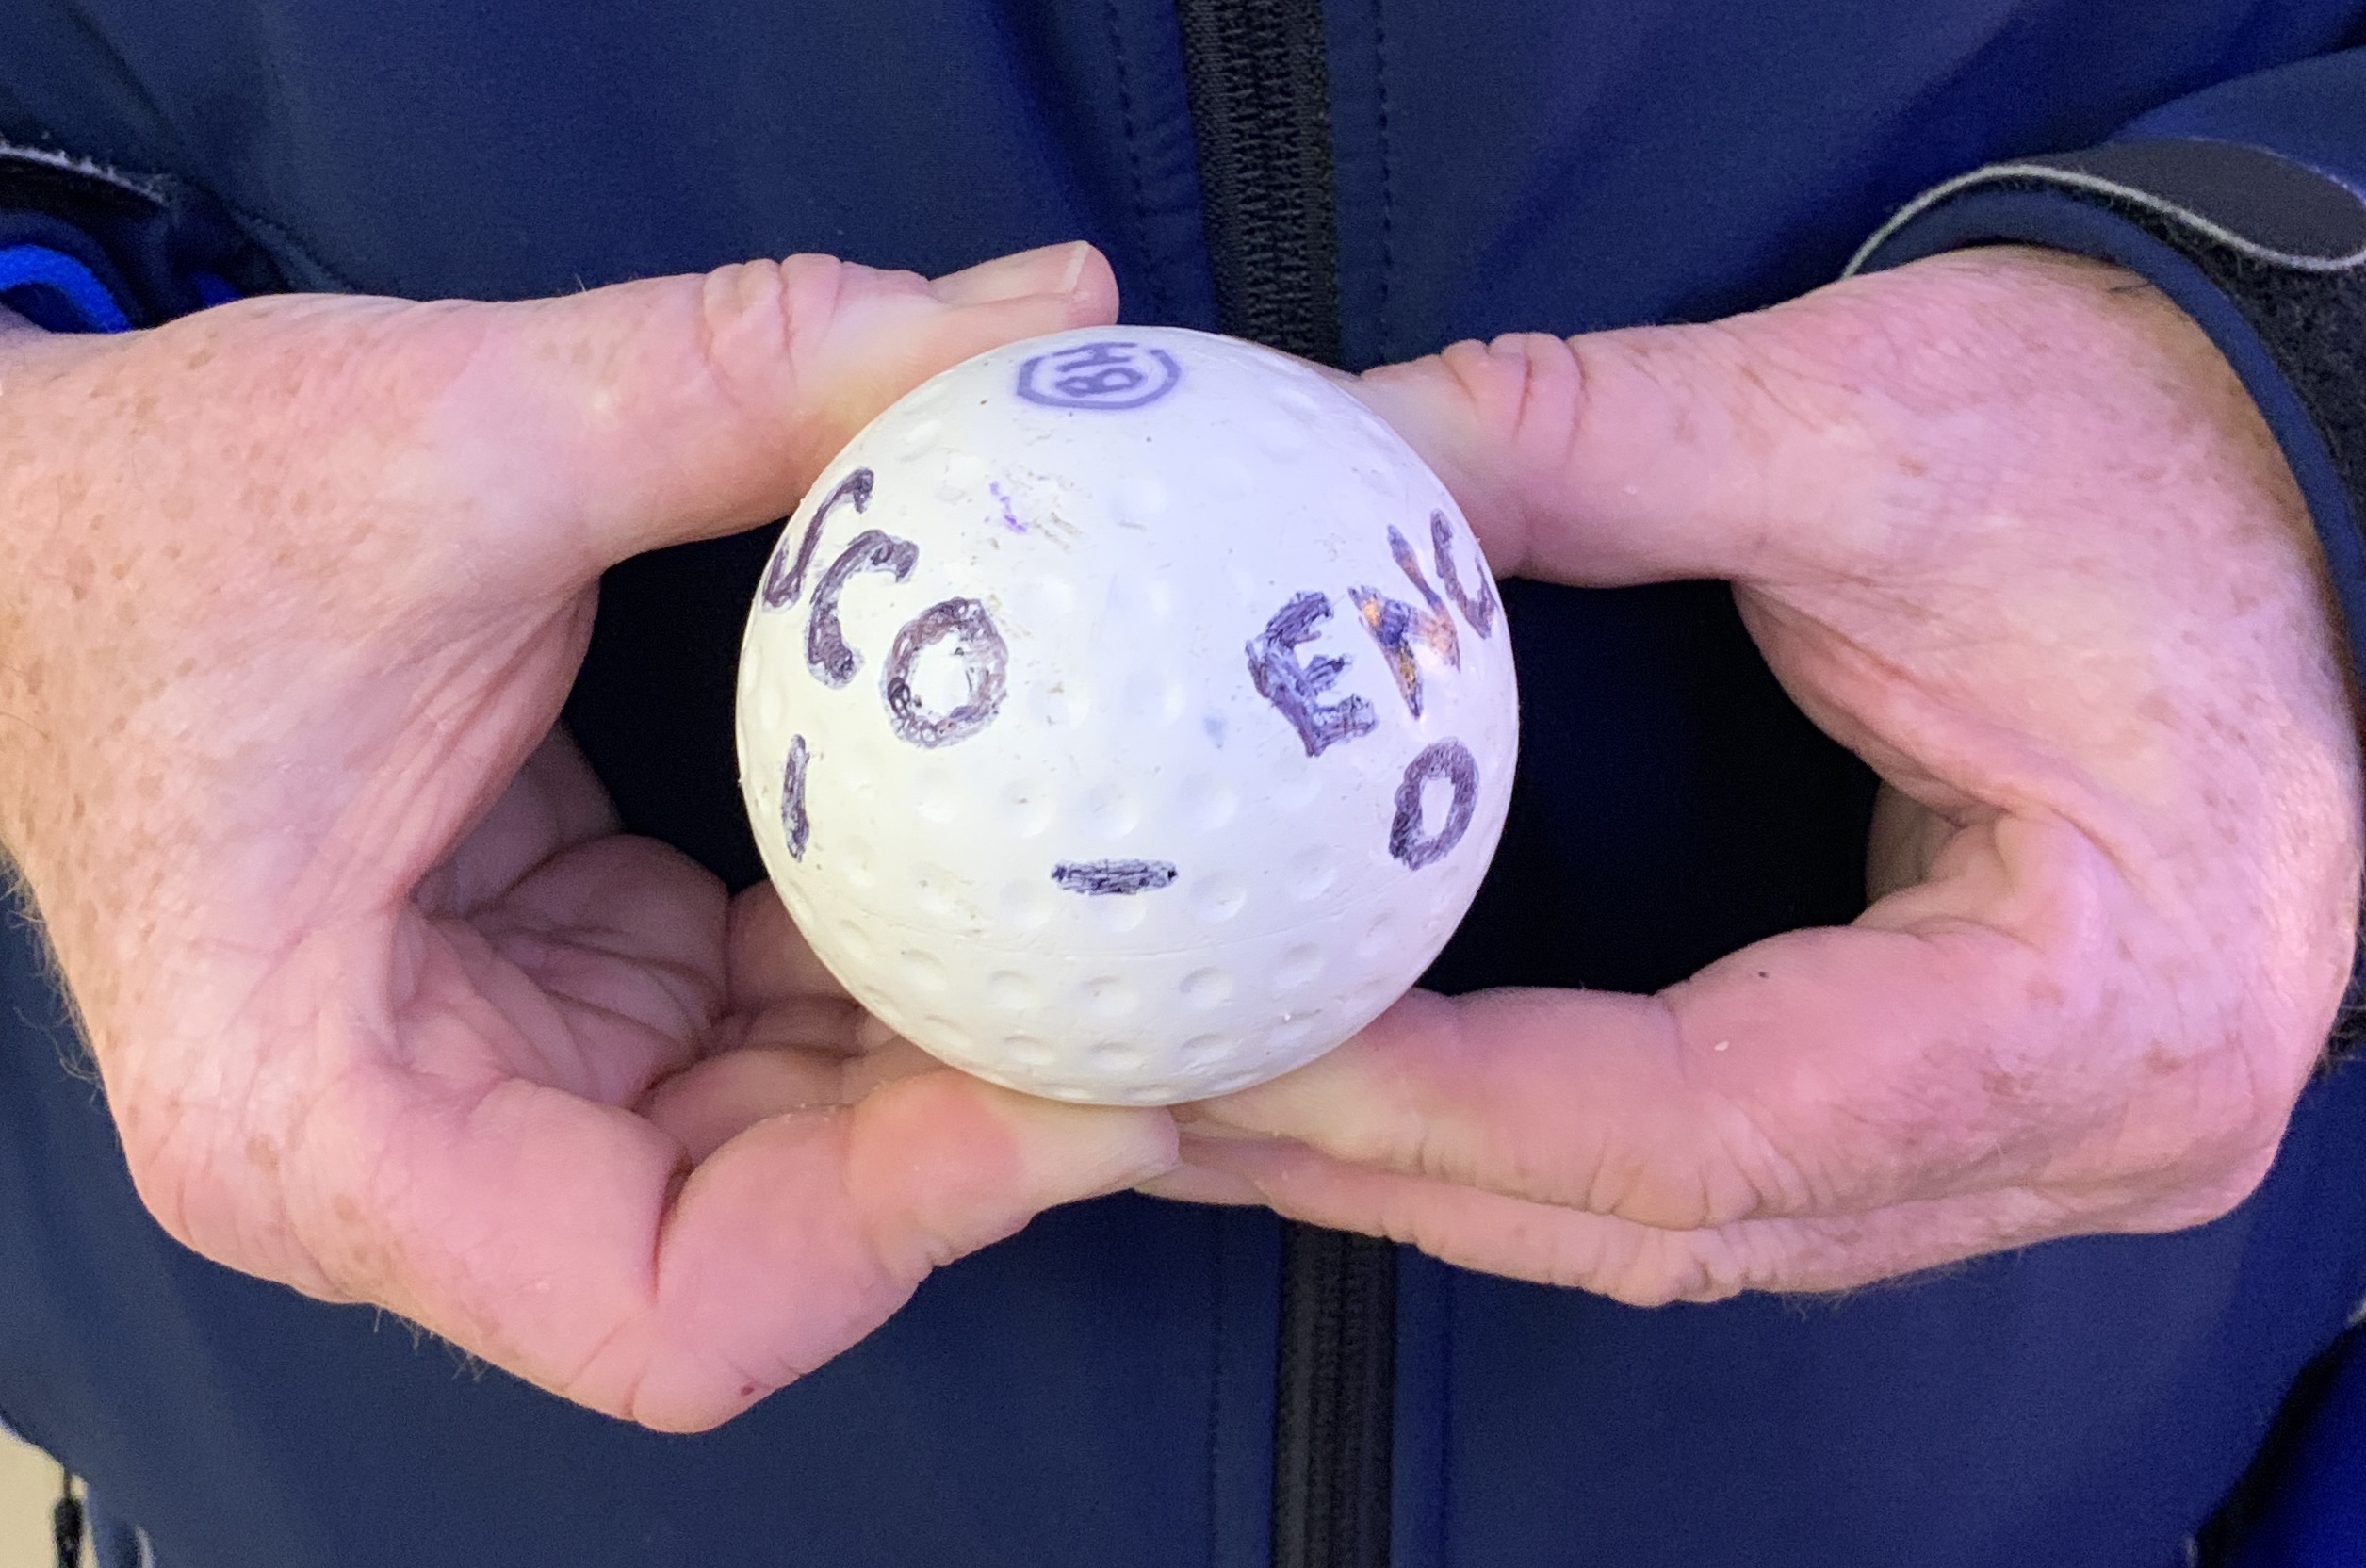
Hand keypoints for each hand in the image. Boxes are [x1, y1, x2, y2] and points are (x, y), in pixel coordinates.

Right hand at [0, 242, 1175, 1429]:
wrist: (25, 528)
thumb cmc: (155, 522)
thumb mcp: (447, 437)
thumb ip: (746, 378)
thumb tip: (1038, 317)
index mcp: (319, 1118)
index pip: (673, 1303)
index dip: (910, 1225)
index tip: (1102, 1095)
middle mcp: (408, 1153)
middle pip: (770, 1238)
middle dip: (993, 1142)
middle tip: (1197, 1016)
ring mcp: (489, 1085)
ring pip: (788, 1143)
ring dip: (969, 1051)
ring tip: (1155, 953)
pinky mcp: (553, 997)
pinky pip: (763, 1029)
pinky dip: (896, 960)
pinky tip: (1017, 866)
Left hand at [1153, 248, 2362, 1300]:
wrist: (2315, 469)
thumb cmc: (2155, 449)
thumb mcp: (1876, 420)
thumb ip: (1586, 443)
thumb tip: (1333, 458)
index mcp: (2097, 1007)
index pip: (1699, 1127)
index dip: (1438, 1105)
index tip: (1231, 1051)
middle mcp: (2092, 1134)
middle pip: (1676, 1221)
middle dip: (1402, 1169)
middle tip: (1171, 1102)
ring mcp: (2053, 1143)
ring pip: (1699, 1228)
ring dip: (1459, 1178)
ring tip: (1241, 1109)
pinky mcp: (1999, 1102)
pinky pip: (1740, 1178)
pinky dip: (1558, 1148)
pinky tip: (1407, 1093)